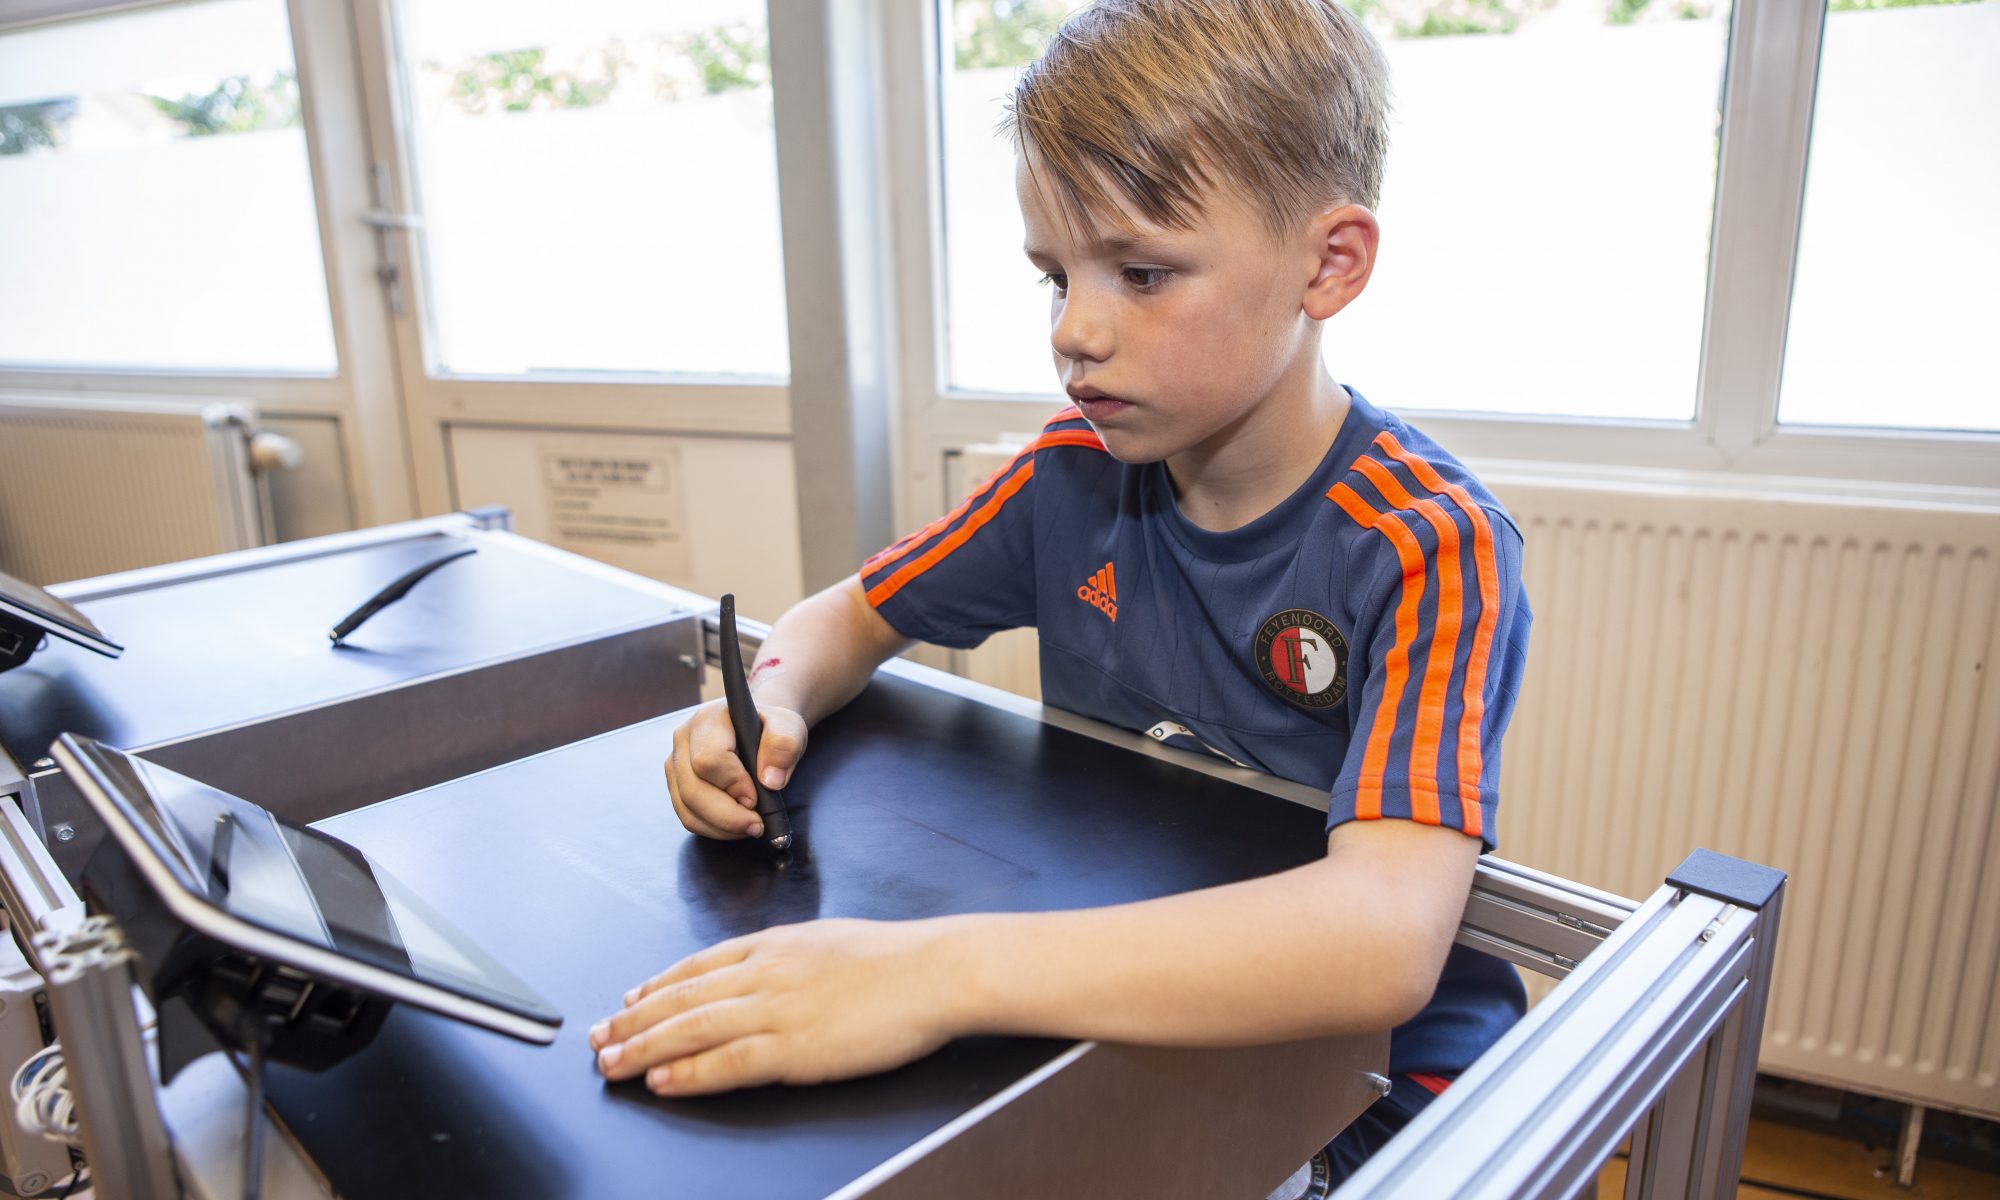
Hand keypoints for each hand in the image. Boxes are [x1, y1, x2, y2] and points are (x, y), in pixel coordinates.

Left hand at [588, 918, 966, 1095]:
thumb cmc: (898, 959)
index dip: (658, 985)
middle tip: (597, 1036)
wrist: (935, 971)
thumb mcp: (831, 940)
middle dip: (632, 1019)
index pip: (699, 965)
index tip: (629, 998)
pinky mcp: (793, 1047)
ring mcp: (775, 1009)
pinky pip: (726, 1062)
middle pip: (681, 997)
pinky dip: (688, 1072)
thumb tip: (772, 967)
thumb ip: (793, 956)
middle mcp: (764, 973)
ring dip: (643, 1047)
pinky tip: (661, 1081)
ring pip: (691, 1028)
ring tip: (610, 1063)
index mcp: (776, 945)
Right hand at [664, 697, 807, 839]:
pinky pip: (687, 817)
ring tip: (750, 825)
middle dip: (727, 815)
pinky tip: (736, 825)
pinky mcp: (677, 785)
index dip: (733, 785)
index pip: (709, 759)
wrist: (757, 728)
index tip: (756, 797)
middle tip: (757, 824)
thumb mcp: (788, 726)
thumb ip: (784, 745)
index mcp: (708, 720)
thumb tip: (770, 780)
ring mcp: (676, 764)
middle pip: (692, 789)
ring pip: (687, 808)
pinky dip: (713, 829)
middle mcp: (684, 740)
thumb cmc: (769, 727)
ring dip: (721, 826)